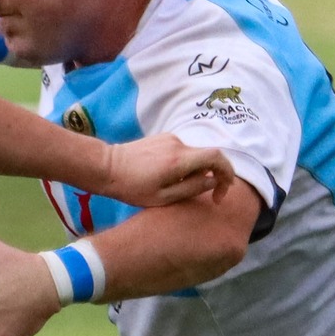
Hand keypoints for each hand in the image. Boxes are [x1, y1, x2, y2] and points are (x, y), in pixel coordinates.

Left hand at [95, 134, 235, 208]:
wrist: (107, 167)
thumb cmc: (132, 188)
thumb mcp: (163, 198)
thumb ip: (191, 189)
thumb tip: (212, 181)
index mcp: (179, 159)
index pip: (216, 157)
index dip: (227, 173)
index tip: (223, 190)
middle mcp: (177, 143)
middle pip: (206, 157)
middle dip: (208, 177)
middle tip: (198, 195)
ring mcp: (169, 138)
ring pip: (194, 156)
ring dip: (193, 172)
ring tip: (172, 187)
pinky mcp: (163, 137)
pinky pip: (182, 152)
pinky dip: (183, 165)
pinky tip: (164, 177)